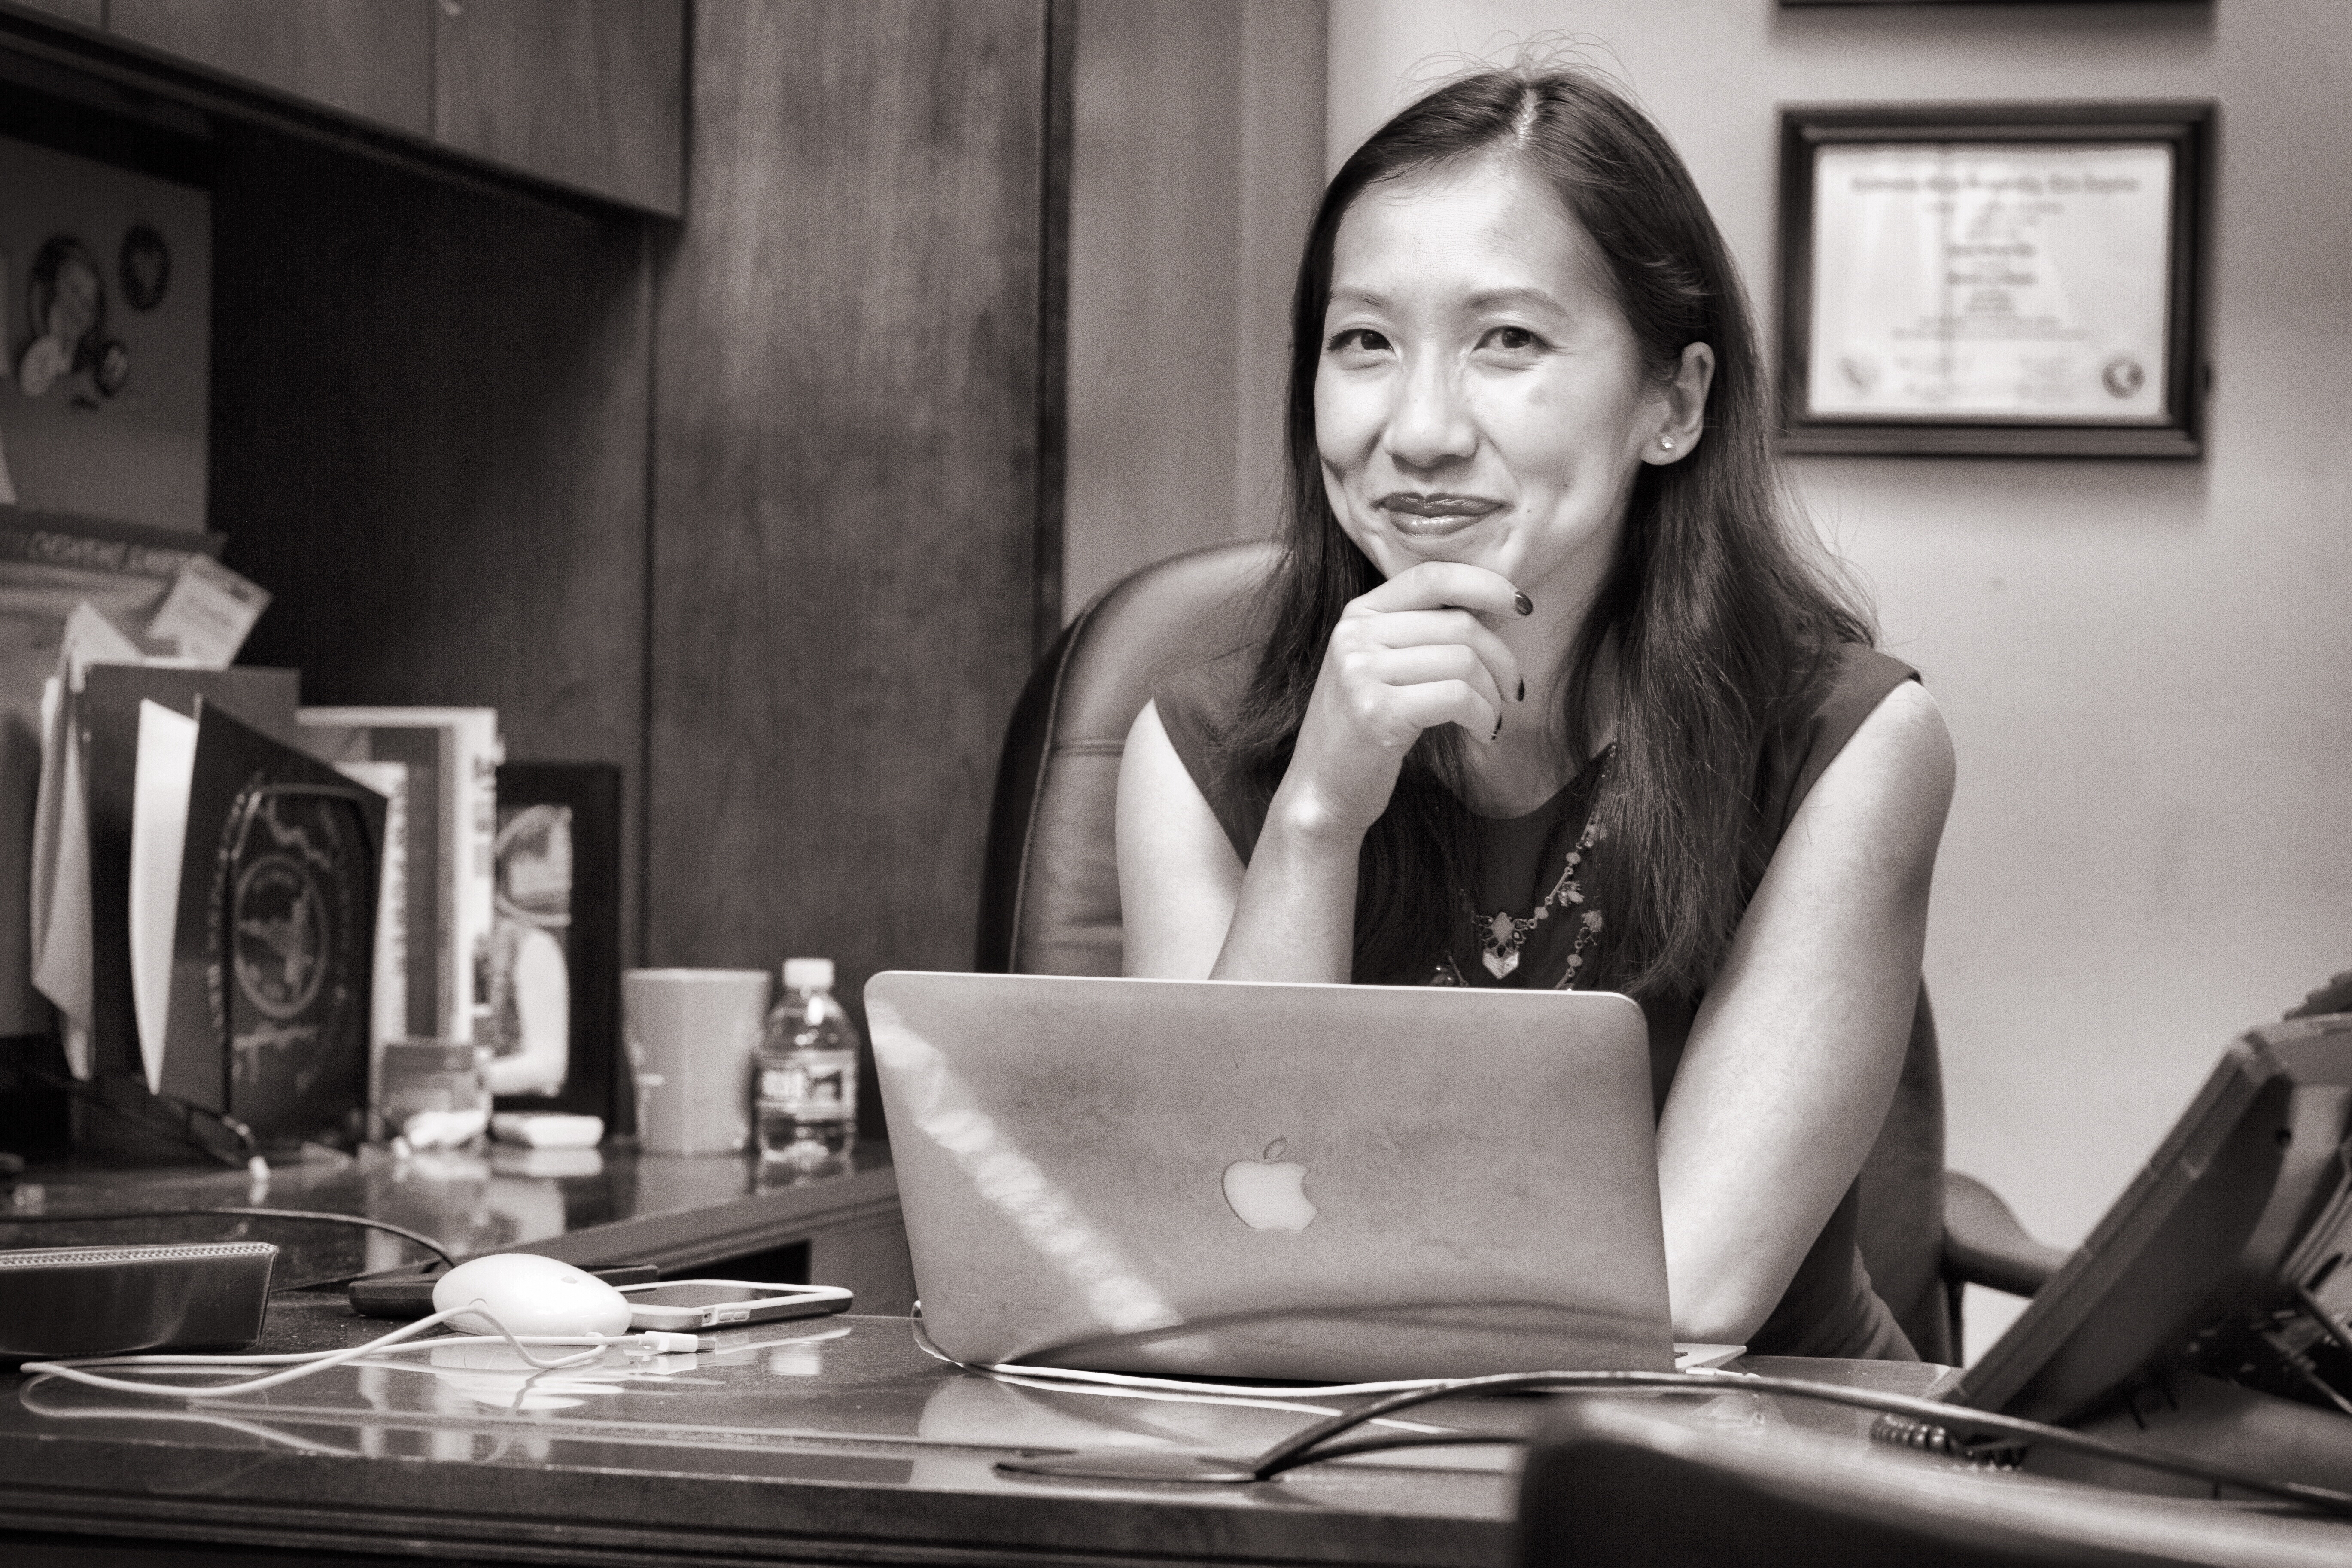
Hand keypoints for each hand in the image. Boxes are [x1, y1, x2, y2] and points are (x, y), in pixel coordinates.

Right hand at [1274, 561, 1527, 839]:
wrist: (1323, 789)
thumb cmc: (1367, 729)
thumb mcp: (1387, 667)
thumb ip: (1429, 633)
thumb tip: (1500, 609)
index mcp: (1359, 613)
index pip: (1433, 576)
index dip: (1486, 584)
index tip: (1522, 606)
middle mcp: (1355, 634)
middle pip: (1459, 624)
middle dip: (1502, 660)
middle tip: (1513, 691)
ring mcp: (1360, 671)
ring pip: (1464, 662)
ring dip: (1494, 696)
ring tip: (1492, 719)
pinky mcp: (1376, 710)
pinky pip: (1457, 697)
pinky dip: (1484, 717)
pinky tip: (1484, 733)